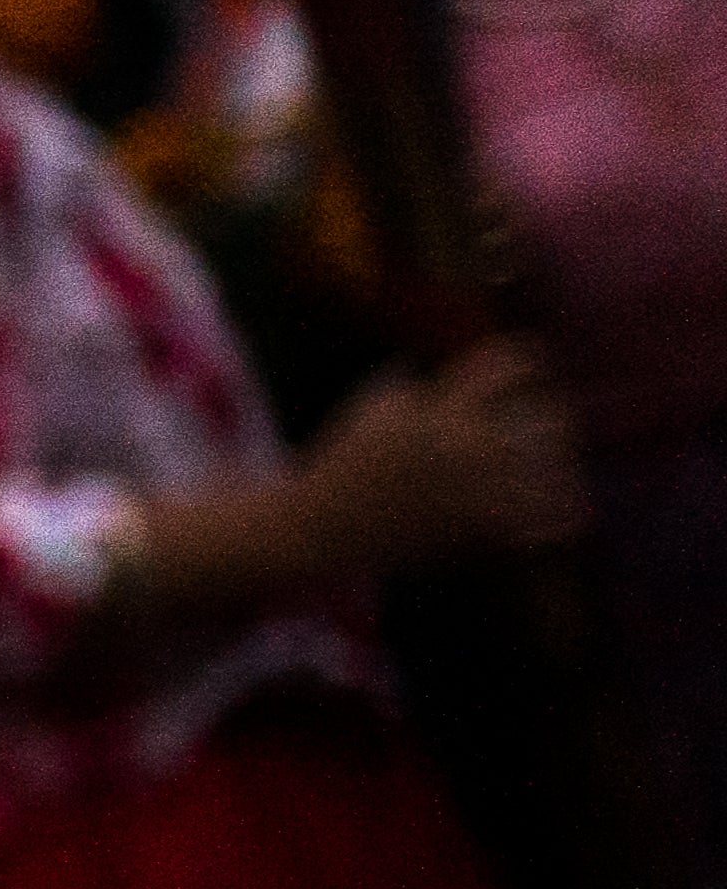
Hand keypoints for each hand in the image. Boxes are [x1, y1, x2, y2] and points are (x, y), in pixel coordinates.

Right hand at [300, 341, 586, 573]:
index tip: (532, 362)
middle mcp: (465, 447)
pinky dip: (562, 512)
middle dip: (553, 412)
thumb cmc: (343, 464)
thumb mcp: (373, 406)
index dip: (526, 358)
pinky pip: (544, 520)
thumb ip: (419, 383)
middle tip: (551, 415)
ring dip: (562, 458)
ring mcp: (476, 490)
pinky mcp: (477, 529)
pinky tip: (568, 505)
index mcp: (440, 410)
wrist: (320, 529)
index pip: (506, 368)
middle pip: (548, 416)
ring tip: (561, 457)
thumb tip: (454, 369)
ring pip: (555, 466)